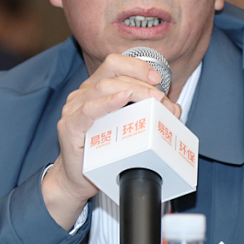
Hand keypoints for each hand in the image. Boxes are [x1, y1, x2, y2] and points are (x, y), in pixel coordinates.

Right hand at [42, 53, 180, 229]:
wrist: (78, 180)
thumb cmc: (102, 153)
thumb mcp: (129, 129)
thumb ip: (149, 114)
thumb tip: (173, 109)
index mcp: (95, 89)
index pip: (115, 64)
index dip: (137, 66)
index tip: (157, 78)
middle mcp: (82, 94)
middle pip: (112, 74)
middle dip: (142, 84)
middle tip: (161, 98)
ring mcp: (73, 109)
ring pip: (103, 87)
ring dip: (132, 91)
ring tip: (152, 101)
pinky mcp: (69, 126)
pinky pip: (89, 109)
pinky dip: (108, 102)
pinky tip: (123, 99)